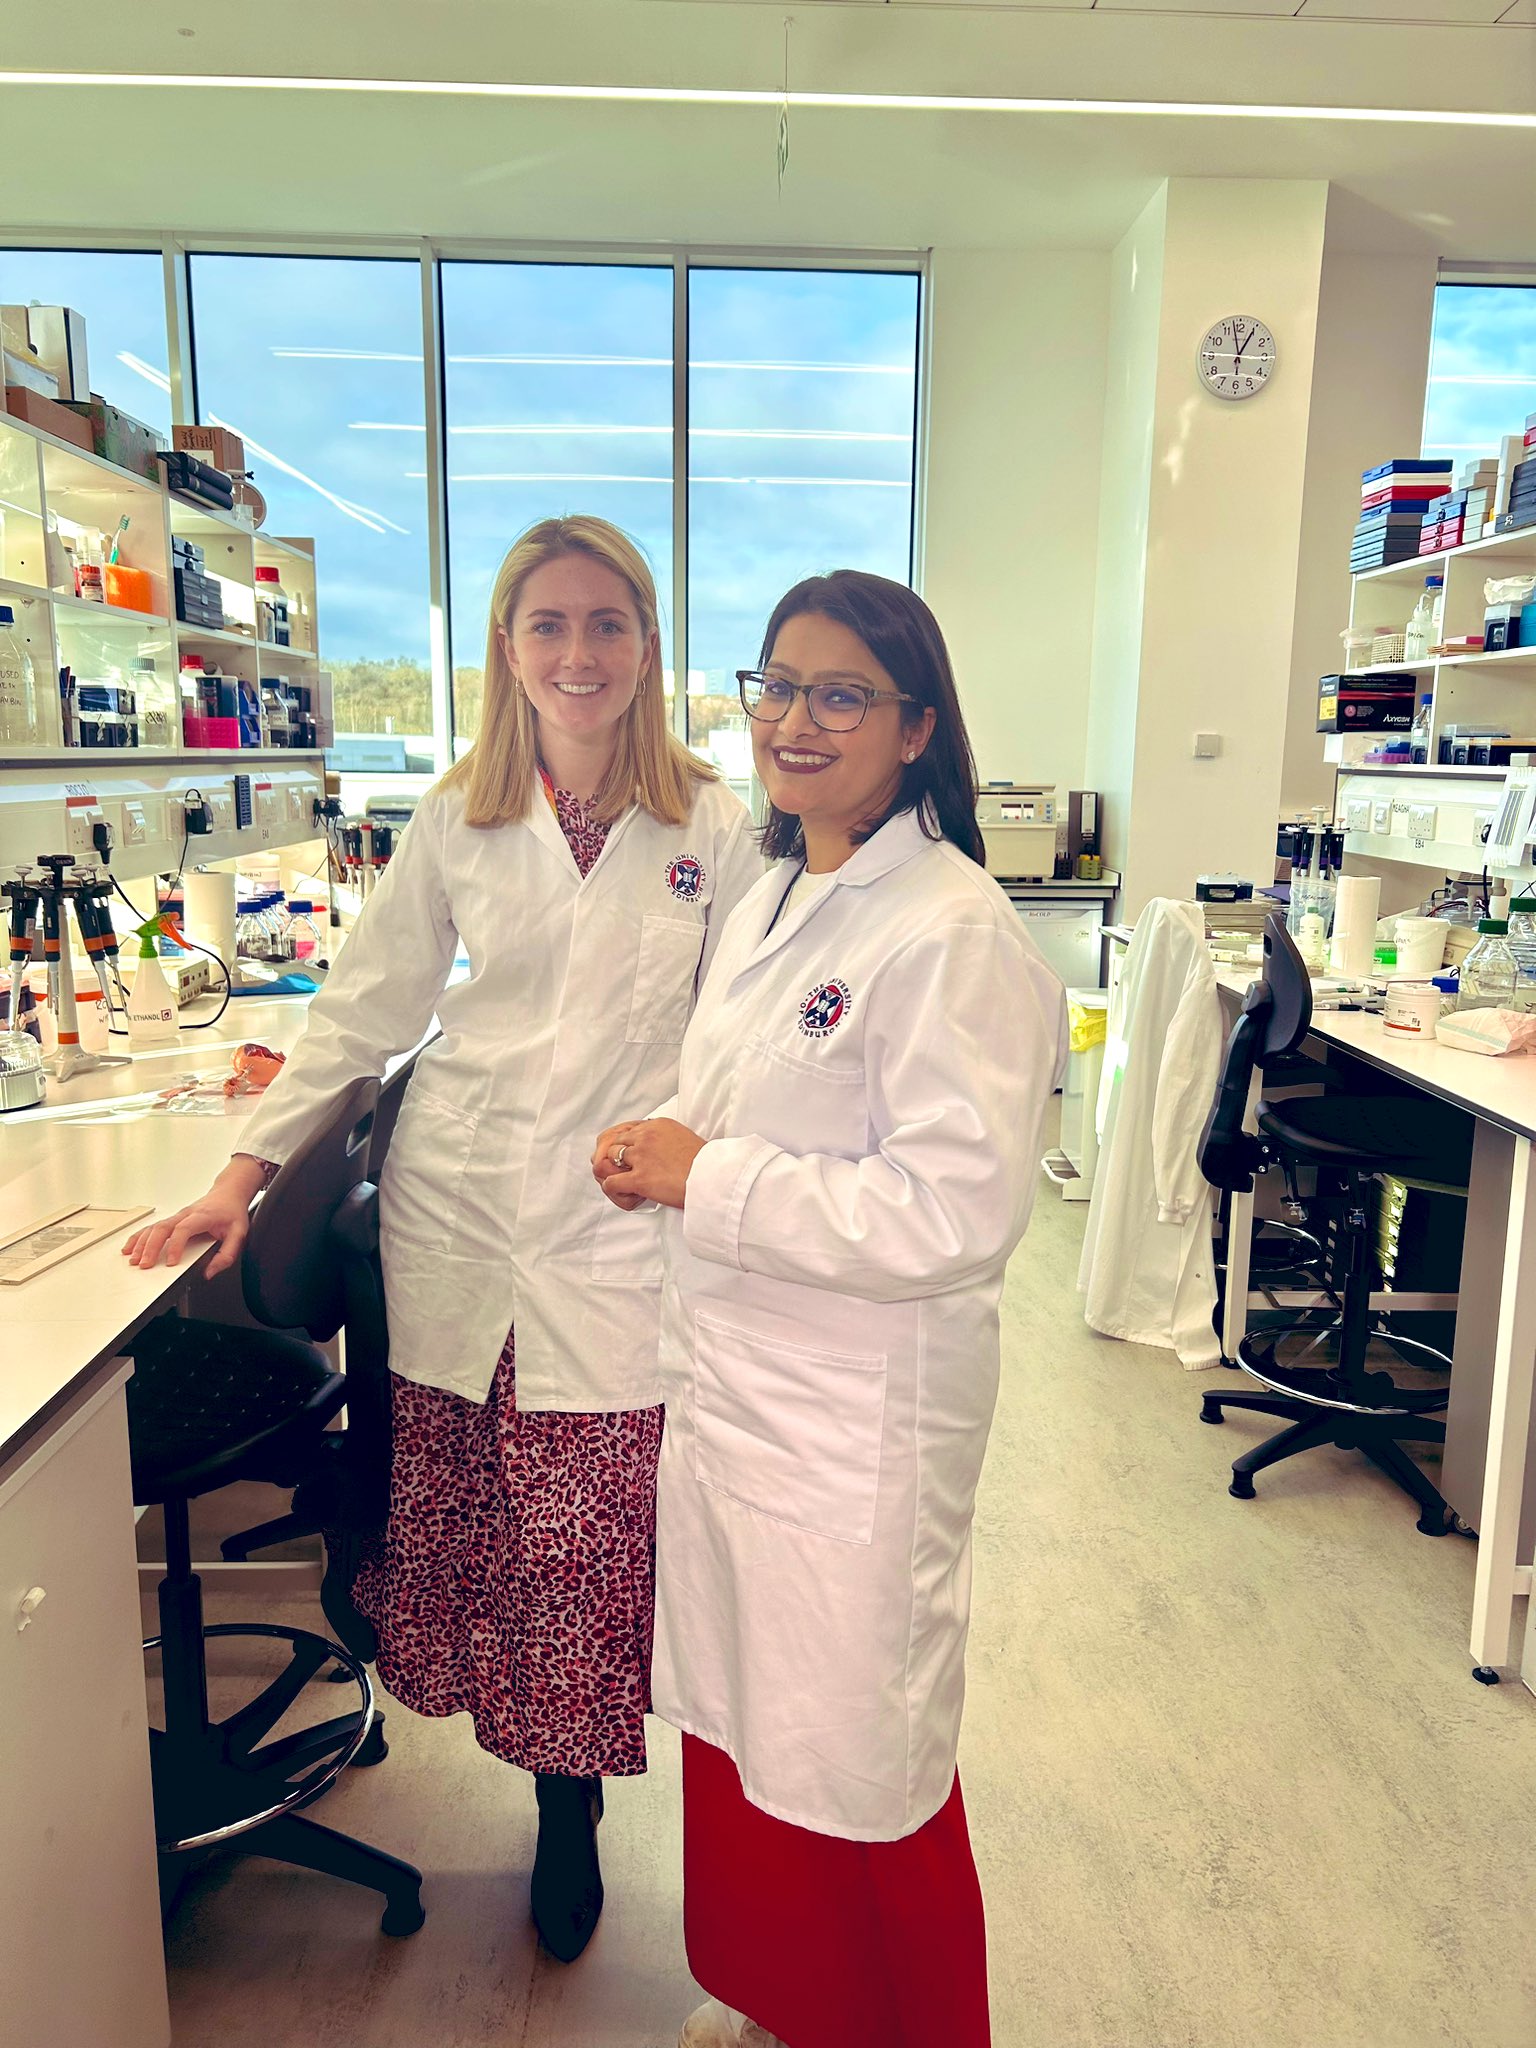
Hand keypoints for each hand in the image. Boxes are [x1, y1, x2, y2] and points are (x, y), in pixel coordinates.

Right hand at [121, 1155, 266, 1275]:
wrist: (228, 1192)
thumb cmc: (232, 1212)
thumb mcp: (239, 1233)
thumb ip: (227, 1254)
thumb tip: (210, 1272)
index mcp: (203, 1216)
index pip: (184, 1229)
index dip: (176, 1246)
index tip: (170, 1262)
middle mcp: (186, 1214)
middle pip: (163, 1228)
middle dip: (151, 1247)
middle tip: (145, 1265)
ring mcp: (177, 1215)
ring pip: (154, 1227)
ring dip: (141, 1243)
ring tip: (133, 1259)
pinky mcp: (172, 1219)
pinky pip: (151, 1227)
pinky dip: (138, 1237)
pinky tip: (129, 1247)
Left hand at [591, 1118, 705, 1211]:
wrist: (714, 1179)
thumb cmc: (705, 1164)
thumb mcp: (684, 1138)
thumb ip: (664, 1138)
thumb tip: (656, 1149)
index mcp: (657, 1124)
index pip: (627, 1130)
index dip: (626, 1146)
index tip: (630, 1157)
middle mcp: (646, 1136)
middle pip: (615, 1144)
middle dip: (618, 1159)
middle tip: (628, 1172)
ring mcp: (641, 1156)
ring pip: (609, 1161)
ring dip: (616, 1173)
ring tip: (627, 1184)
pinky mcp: (639, 1178)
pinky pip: (611, 1183)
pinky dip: (615, 1190)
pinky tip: (628, 1194)